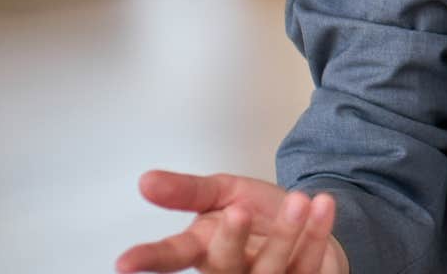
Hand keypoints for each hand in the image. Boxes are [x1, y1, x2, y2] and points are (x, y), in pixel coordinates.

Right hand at [116, 169, 349, 273]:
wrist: (305, 220)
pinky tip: (322, 205)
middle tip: (239, 210)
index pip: (172, 256)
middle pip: (223, 266)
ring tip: (298, 199)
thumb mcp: (222, 191)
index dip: (149, 260)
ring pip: (270, 268)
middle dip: (231, 239)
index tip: (124, 263)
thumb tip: (146, 181)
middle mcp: (231, 270)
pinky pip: (308, 262)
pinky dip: (317, 232)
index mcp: (204, 249)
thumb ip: (187, 190)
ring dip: (285, 234)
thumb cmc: (258, 213)